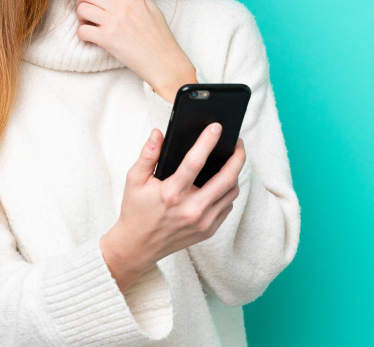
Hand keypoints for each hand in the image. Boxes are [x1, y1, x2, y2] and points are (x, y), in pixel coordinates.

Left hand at [76, 0, 193, 95]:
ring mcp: (114, 23)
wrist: (163, 60)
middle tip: (86, 10)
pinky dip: (82, 34)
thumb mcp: (152, 8)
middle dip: (82, 1)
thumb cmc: (159, 35)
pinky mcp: (107, 40)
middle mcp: (122, 7)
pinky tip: (90, 38)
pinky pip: (82, 31)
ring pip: (82, 10)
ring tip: (88, 24)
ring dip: (80, 17)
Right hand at [100, 124, 245, 289]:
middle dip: (237, 158)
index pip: (195, 163)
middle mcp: (191, 209)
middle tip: (238, 143)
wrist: (138, 246)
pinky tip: (221, 182)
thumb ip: (147, 154)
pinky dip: (228, 192)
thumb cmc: (136, 210)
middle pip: (226, 179)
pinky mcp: (208, 230)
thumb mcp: (134, 179)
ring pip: (231, 193)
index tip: (217, 127)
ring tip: (231, 160)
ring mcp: (203, 222)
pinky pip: (227, 206)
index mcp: (171, 194)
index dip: (207, 142)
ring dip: (235, 174)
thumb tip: (158, 133)